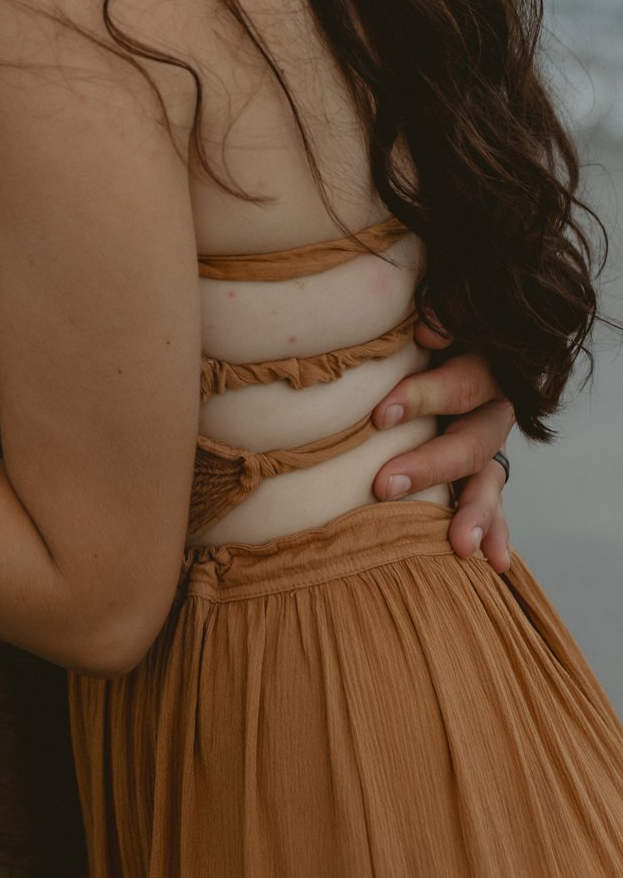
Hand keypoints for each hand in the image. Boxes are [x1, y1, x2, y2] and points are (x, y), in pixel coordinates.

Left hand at [370, 339, 512, 571]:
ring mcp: (488, 437)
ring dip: (474, 511)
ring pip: (487, 476)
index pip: (462, 380)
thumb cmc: (409, 328)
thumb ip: (436, 316)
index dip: (426, 396)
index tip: (382, 416)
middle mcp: (490, 402)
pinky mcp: (483, 468)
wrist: (428, 338)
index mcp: (477, 361)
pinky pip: (494, 502)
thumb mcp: (424, 320)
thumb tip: (430, 326)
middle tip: (386, 485)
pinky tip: (495, 561)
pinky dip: (494, 530)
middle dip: (431, 464)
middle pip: (473, 436)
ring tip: (460, 546)